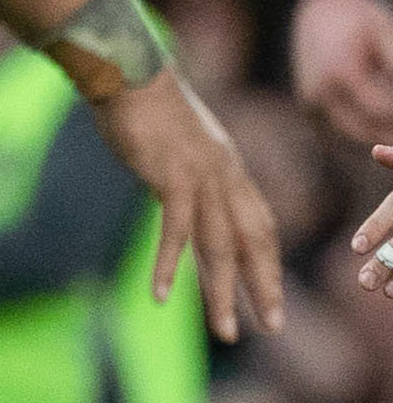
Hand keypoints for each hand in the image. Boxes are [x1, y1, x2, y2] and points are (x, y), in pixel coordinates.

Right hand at [100, 75, 283, 340]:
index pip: (260, 225)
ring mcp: (202, 176)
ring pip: (220, 246)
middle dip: (263, 288)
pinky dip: (169, 264)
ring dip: (222, 293)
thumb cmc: (143, 103)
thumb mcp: (176, 142)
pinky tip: (161, 295)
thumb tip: (173, 191)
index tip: (271, 298)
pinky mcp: (171, 176)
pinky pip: (175, 230)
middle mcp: (225, 175)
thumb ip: (182, 170)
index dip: (268, 264)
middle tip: (272, 327)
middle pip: (252, 242)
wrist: (129, 72)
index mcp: (229, 168)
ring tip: (227, 331)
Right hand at [293, 0, 392, 148]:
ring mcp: (310, 105)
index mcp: (340, 71)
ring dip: (380, 135)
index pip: (384, 110)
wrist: (316, 15)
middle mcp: (319, 93)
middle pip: (368, 131)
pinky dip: (363, 133)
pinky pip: (340, 135)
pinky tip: (381, 122)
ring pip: (354, 137)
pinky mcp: (309, 111)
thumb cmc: (358, 19)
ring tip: (392, 122)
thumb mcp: (386, 32)